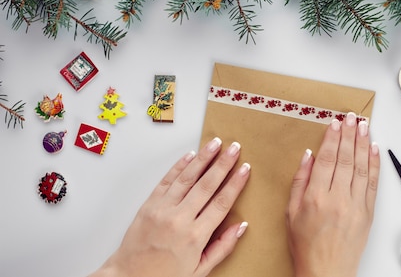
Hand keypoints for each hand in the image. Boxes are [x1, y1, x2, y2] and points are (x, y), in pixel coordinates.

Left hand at [89, 138, 249, 276]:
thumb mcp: (200, 270)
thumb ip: (222, 247)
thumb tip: (241, 226)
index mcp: (195, 237)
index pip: (221, 203)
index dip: (235, 183)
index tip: (244, 169)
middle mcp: (179, 220)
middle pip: (207, 185)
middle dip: (223, 164)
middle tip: (235, 148)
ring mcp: (162, 210)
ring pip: (187, 178)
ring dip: (203, 158)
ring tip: (216, 144)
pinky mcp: (149, 205)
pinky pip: (167, 181)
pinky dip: (179, 166)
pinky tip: (190, 156)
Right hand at [286, 112, 379, 276]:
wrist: (326, 271)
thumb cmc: (306, 246)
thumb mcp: (291, 212)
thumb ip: (300, 181)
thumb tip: (308, 156)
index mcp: (316, 197)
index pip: (327, 159)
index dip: (332, 138)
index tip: (335, 123)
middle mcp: (338, 199)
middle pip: (346, 158)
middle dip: (349, 134)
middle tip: (352, 117)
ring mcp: (356, 205)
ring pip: (361, 167)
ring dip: (363, 143)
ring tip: (364, 126)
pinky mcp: (368, 213)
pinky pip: (373, 183)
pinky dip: (375, 164)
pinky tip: (374, 149)